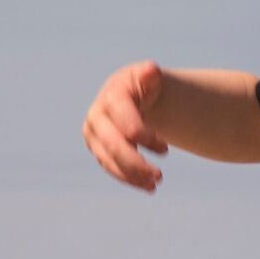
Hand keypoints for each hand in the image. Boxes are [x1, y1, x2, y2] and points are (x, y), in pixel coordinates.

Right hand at [83, 61, 169, 191]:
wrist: (130, 93)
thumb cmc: (143, 85)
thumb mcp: (149, 77)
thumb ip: (151, 75)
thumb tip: (151, 71)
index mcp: (112, 99)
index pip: (127, 126)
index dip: (146, 139)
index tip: (165, 149)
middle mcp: (97, 118)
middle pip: (115, 147)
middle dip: (137, 164)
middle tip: (159, 176)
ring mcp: (94, 135)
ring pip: (110, 161)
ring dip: (133, 176)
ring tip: (155, 185)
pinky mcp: (97, 149)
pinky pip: (111, 168)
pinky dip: (129, 179)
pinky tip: (147, 187)